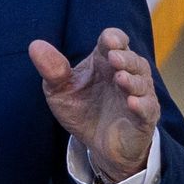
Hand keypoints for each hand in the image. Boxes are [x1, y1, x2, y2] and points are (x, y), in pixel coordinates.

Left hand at [29, 28, 160, 181]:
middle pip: (133, 59)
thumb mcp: (60, 90)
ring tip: (120, 79)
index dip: (114, 38)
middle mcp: (126, 74)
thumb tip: (35, 45)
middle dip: (125, 58)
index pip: (115, 40)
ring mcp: (138, 95)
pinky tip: (132, 103)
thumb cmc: (82, 110)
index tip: (108, 41)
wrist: (96, 145)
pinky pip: (148, 109)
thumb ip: (51, 69)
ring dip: (132, 80)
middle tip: (114, 58)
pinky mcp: (144, 118)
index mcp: (106, 61)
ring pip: (142, 82)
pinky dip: (142, 105)